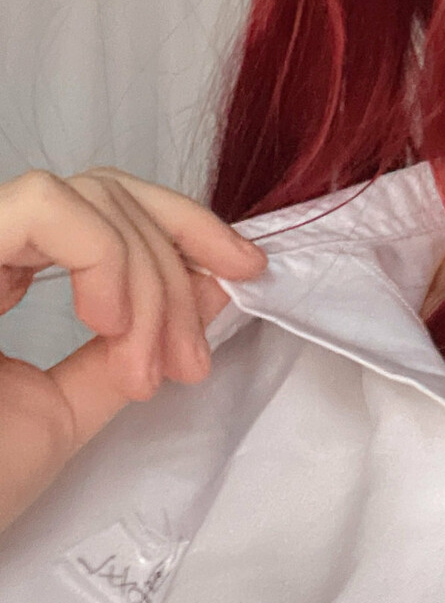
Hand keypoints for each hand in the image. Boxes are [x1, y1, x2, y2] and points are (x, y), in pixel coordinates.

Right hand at [0, 166, 267, 535]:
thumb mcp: (65, 409)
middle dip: (172, 269)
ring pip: (84, 196)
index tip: (244, 272)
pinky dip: (102, 256)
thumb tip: (210, 284)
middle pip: (105, 193)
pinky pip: (43, 206)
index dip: (183, 226)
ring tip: (142, 367)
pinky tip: (107, 323)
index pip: (102, 208)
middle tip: (186, 360)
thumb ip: (130, 346)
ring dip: (143, 278)